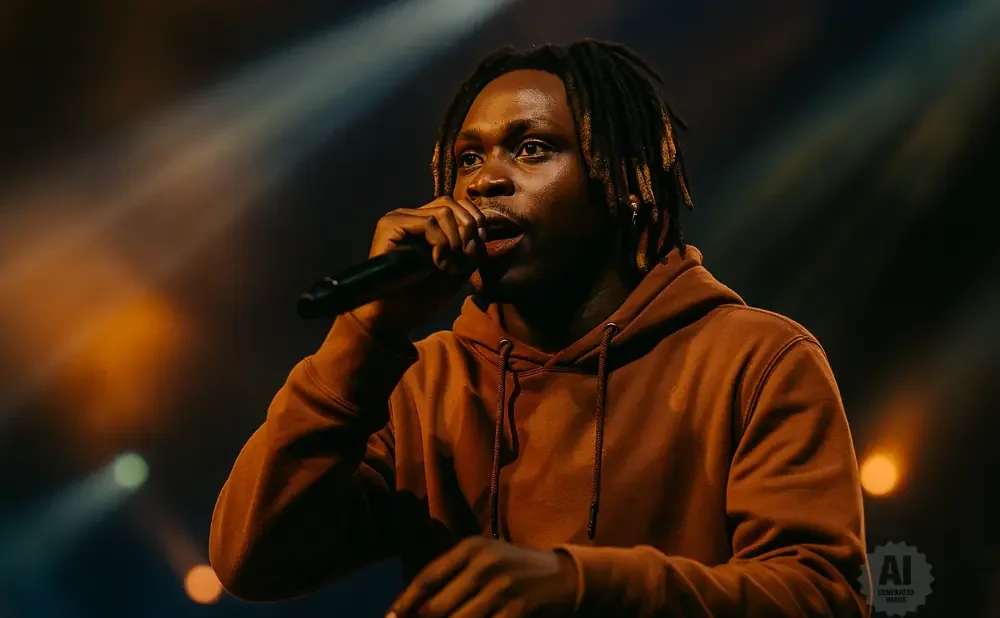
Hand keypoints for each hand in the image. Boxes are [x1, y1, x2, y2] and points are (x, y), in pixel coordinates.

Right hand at [352, 197, 485, 341]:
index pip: (458, 204)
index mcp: (426, 222)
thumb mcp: (458, 269)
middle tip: (461, 263)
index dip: (475, 222)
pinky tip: (437, 265)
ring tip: (447, 267)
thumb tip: (481, 229)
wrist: (395, 317)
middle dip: (467, 232)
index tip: (476, 251)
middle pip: (451, 203)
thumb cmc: (423, 296)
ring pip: (443, 212)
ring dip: (454, 242)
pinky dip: (441, 245)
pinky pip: (428, 224)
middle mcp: (411, 215)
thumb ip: (471, 248)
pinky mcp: (389, 226)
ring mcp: (398, 218)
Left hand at [387, 537, 578, 617]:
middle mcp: (483, 564)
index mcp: (471, 548)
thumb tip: (414, 606)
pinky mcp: (517, 610)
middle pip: (436, 607)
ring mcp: (502, 588)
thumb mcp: (483, 559)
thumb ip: (451, 576)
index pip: (427, 578)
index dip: (404, 603)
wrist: (563, 577)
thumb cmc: (514, 568)